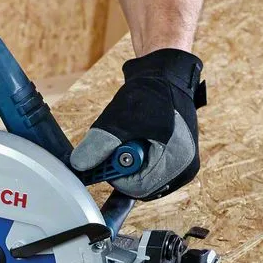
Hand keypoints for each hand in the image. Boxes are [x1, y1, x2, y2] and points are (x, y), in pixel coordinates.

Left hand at [70, 49, 205, 199]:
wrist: (166, 74)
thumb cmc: (150, 94)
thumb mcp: (119, 121)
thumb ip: (98, 145)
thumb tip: (79, 165)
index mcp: (178, 164)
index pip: (138, 188)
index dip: (116, 176)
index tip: (104, 159)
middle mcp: (183, 169)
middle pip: (141, 183)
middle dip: (122, 167)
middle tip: (114, 144)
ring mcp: (181, 163)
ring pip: (143, 175)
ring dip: (128, 161)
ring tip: (127, 137)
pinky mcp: (175, 157)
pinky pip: (149, 166)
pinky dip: (136, 156)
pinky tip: (133, 138)